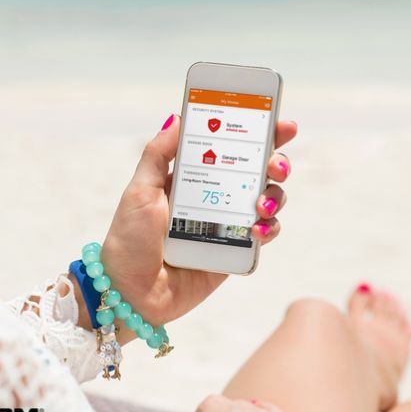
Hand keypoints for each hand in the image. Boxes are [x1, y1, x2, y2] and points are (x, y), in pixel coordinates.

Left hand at [100, 114, 296, 332]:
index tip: (281, 123)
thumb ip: (158, 154)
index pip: (230, 148)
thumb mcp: (139, 191)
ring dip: (275, 195)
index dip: (258, 134)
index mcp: (192, 177)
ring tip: (261, 203)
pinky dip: (269, 228)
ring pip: (267, 200)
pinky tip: (258, 229)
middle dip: (276, 162)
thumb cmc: (128, 241)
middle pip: (258, 171)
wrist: (130, 293)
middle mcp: (214, 197)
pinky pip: (264, 235)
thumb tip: (179, 117)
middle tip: (275, 164)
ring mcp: (227, 225)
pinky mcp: (234, 253)